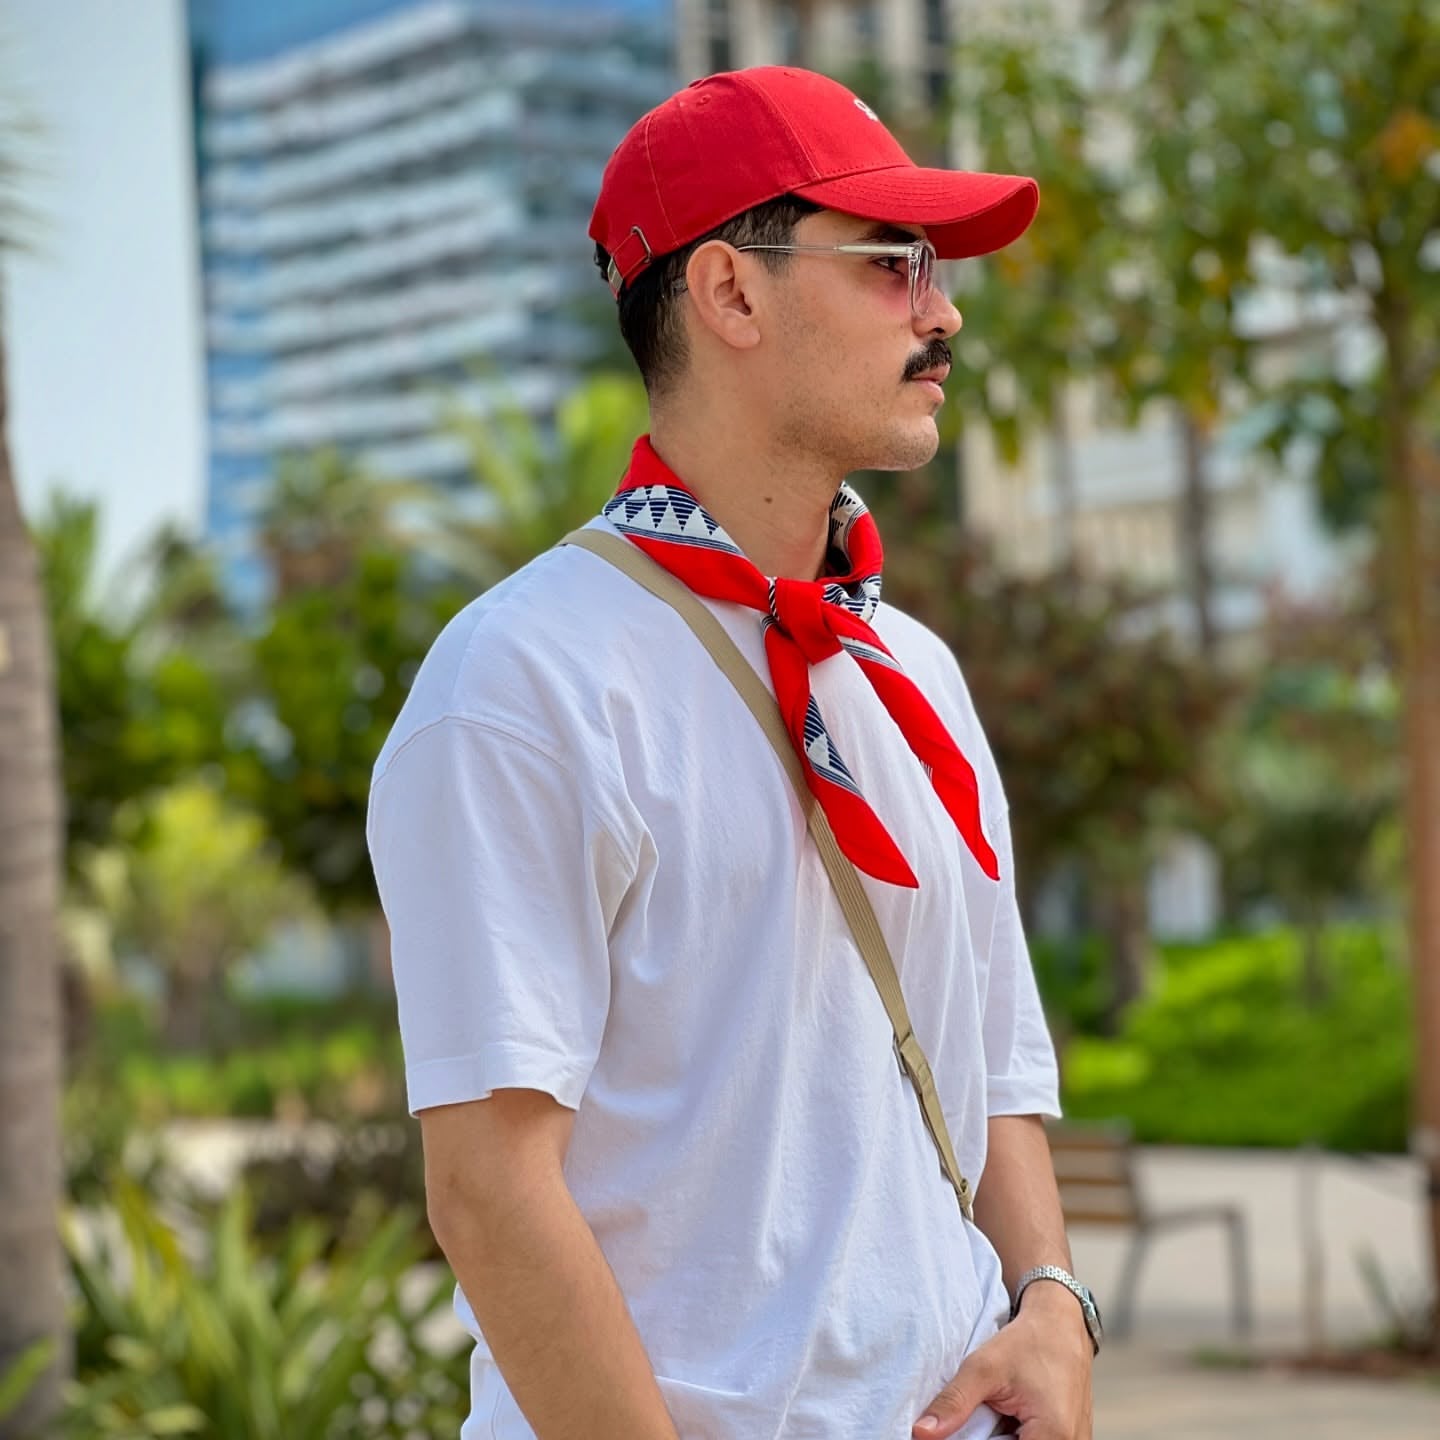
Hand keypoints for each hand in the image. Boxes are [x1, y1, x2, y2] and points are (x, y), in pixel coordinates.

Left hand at [912, 1283, 1093, 1438]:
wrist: (1060, 1325)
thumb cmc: (1028, 1342)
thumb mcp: (984, 1367)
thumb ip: (954, 1402)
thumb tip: (920, 1432)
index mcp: (1054, 1435)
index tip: (958, 1431)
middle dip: (990, 1439)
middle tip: (979, 1416)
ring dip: (1001, 1438)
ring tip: (994, 1413)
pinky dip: (1014, 1437)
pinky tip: (1003, 1420)